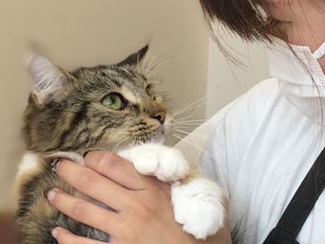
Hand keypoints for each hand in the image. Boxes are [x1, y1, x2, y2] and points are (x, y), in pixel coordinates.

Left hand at [48, 151, 230, 243]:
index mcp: (154, 189)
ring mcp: (124, 232)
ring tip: (53, 194)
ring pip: (84, 210)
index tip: (87, 154)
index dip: (96, 157)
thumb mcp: (204, 196)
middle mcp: (135, 207)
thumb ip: (183, 179)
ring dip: (64, 200)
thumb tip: (168, 165)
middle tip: (61, 165)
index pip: (115, 165)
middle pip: (93, 182)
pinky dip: (67, 239)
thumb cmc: (204, 233)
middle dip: (72, 171)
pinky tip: (57, 234)